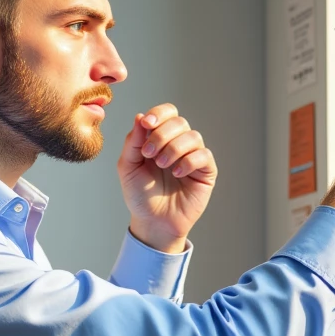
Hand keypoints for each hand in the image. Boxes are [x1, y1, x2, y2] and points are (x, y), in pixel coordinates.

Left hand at [117, 103, 217, 252]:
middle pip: (179, 122)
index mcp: (160, 138)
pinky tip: (177, 173)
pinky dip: (189, 161)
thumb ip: (133, 142)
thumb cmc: (140, 196)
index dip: (159, 114)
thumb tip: (140, 116)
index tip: (147, 124)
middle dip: (162, 134)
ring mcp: (194, 157)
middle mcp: (179, 144)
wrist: (153, 222)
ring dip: (174, 148)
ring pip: (193, 136)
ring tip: (162, 165)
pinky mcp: (206, 172)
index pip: (167, 113)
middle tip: (149, 154)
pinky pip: (204, 155)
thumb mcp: (128, 167)